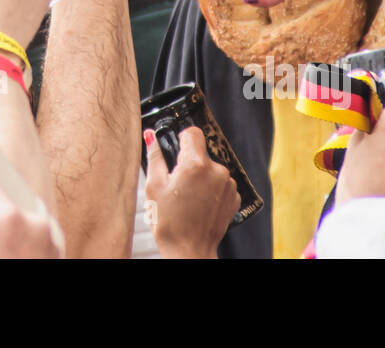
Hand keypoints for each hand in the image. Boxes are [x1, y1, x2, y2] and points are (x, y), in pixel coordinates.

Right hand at [0, 177, 59, 257]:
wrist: (12, 338)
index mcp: (7, 216)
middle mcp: (36, 224)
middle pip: (1, 202)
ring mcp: (51, 243)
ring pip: (19, 221)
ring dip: (3, 232)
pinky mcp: (56, 258)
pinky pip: (35, 239)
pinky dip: (21, 244)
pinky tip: (4, 257)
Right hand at [143, 127, 237, 257]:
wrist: (189, 250)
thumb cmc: (170, 223)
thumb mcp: (155, 186)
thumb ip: (154, 156)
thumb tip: (151, 136)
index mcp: (196, 164)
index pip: (193, 133)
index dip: (182, 139)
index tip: (176, 149)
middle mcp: (216, 171)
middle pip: (201, 153)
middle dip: (189, 163)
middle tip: (177, 183)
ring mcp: (228, 184)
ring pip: (211, 168)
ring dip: (201, 176)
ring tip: (188, 197)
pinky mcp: (234, 197)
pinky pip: (220, 183)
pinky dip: (211, 189)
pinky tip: (199, 203)